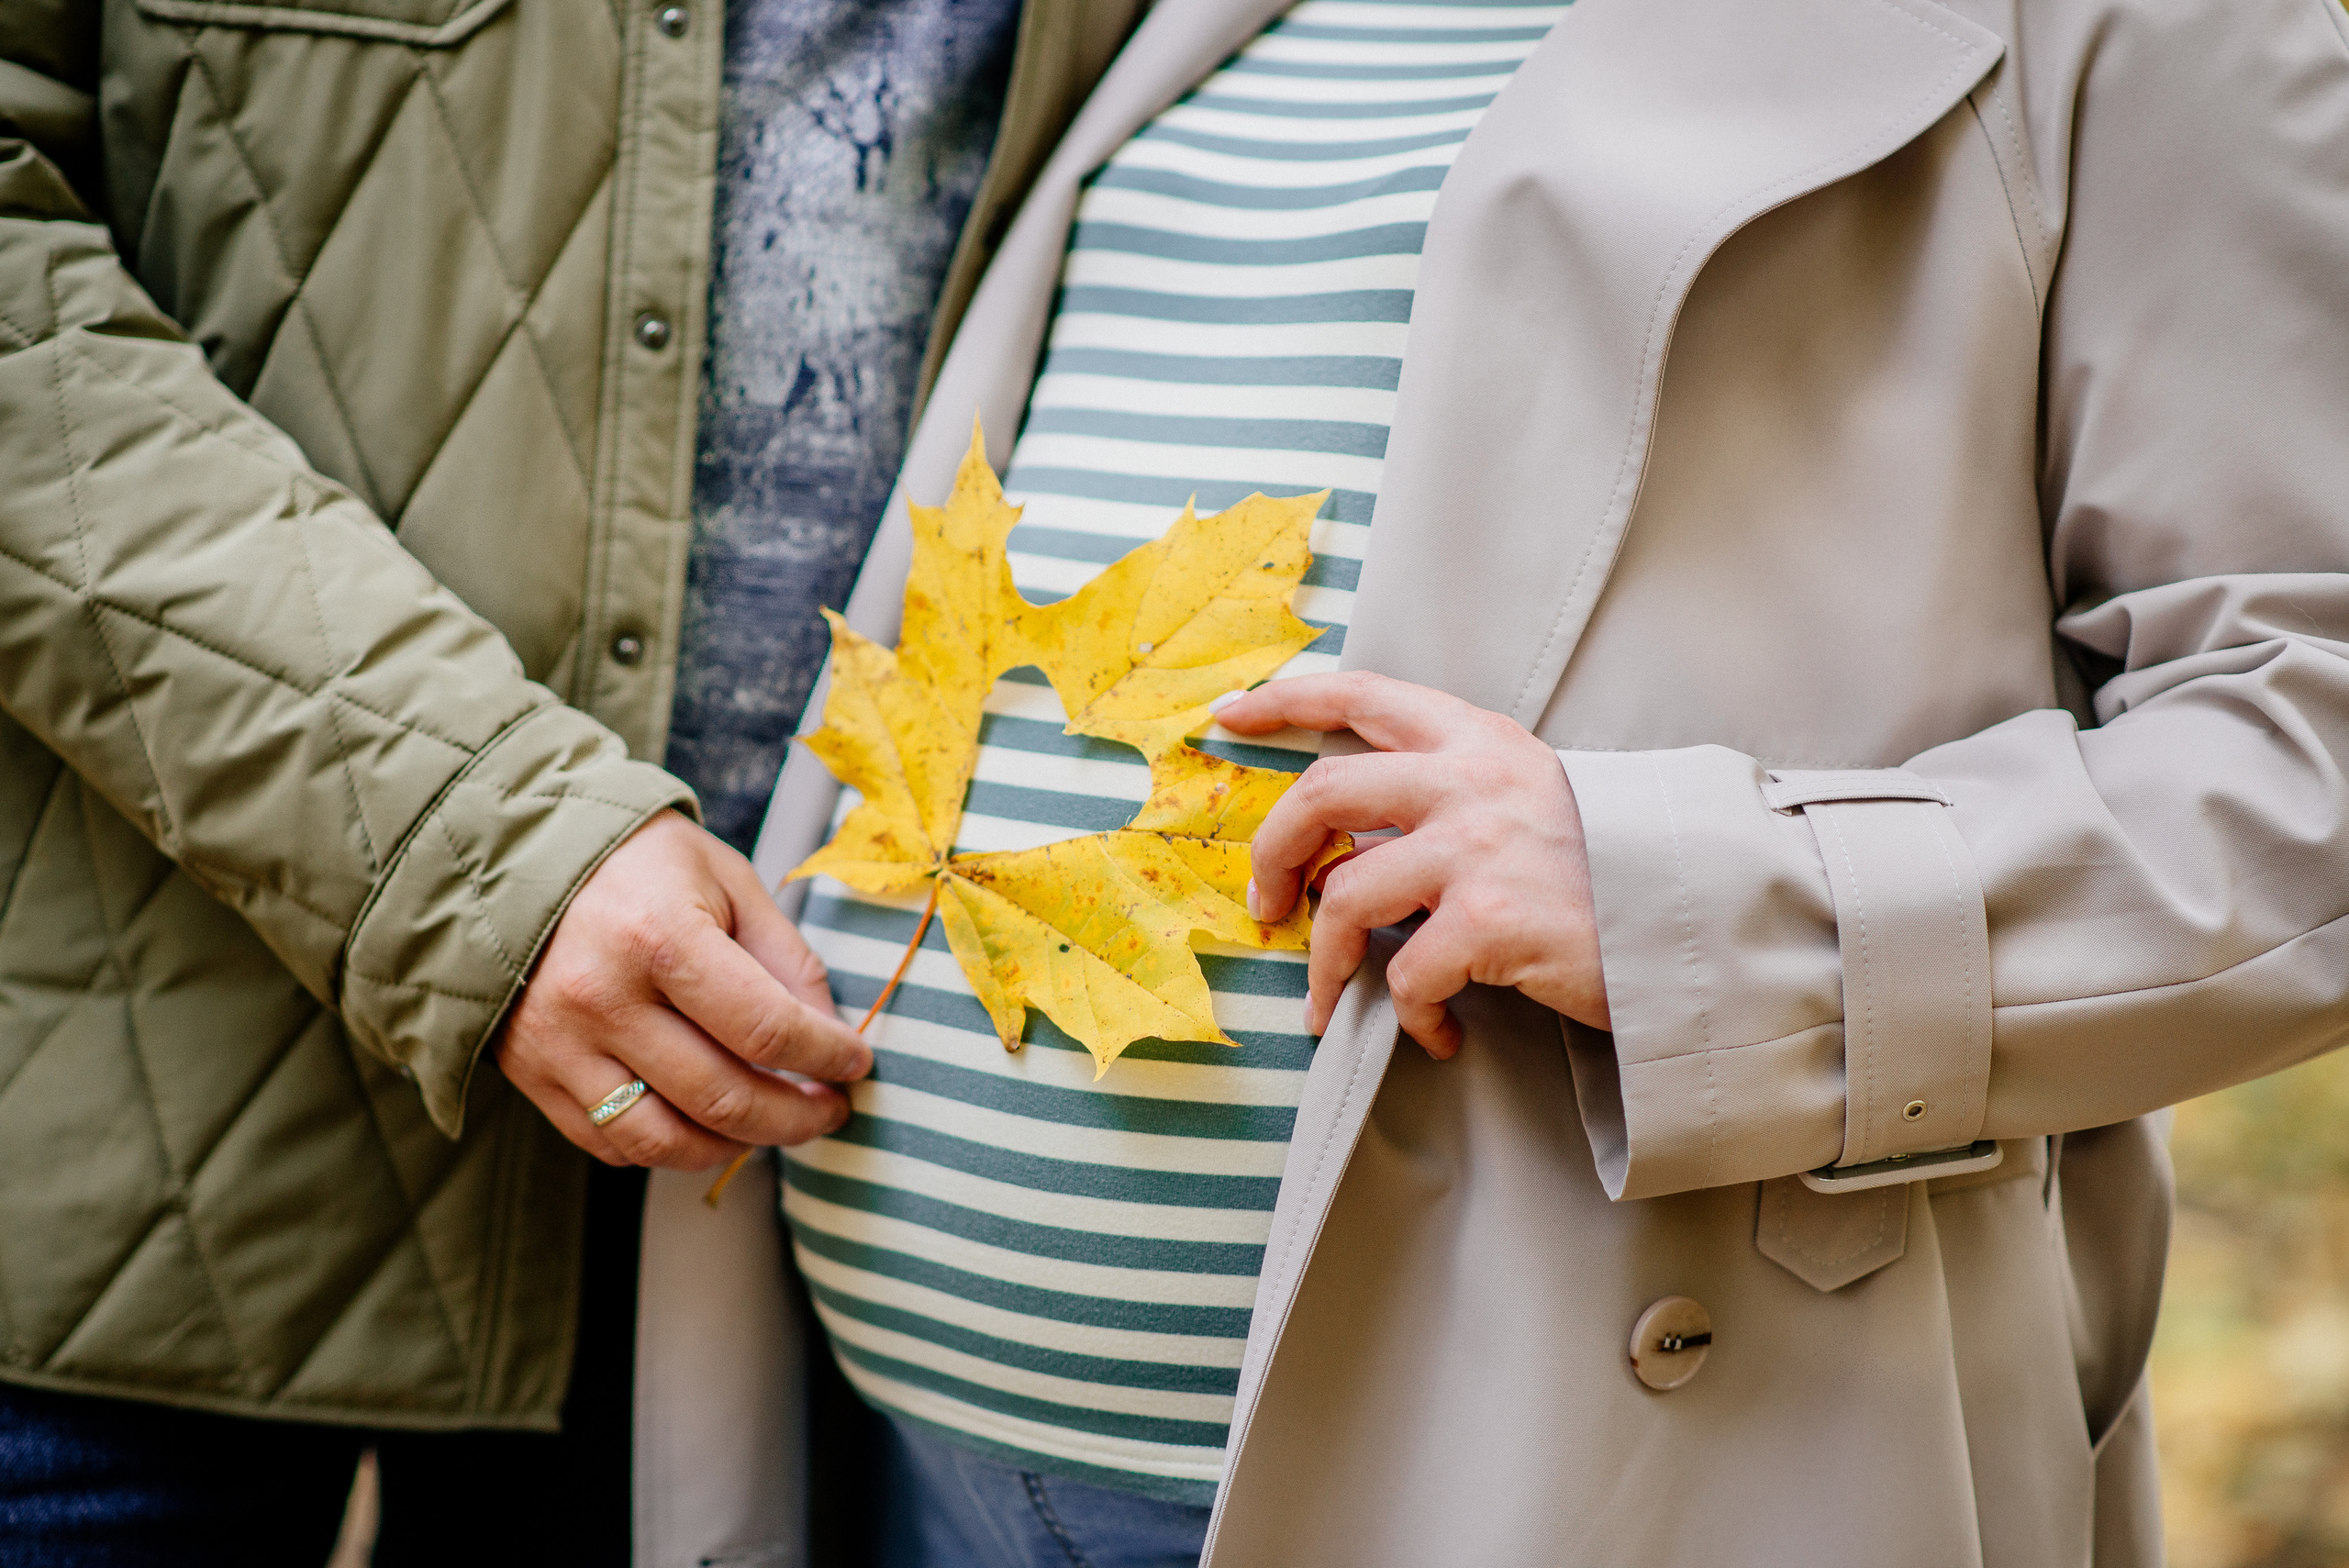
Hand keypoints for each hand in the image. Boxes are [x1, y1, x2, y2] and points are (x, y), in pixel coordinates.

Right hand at [497, 810, 870, 1169]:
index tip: (855, 1064)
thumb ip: (785, 957)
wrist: (511, 855)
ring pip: (666, 1141)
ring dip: (736, 1148)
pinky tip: (703, 1123)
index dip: (826, 1057)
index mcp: (661, 937)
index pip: (767, 1029)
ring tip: (773, 1126)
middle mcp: (605, 1000)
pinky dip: (669, 1148)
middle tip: (829, 1111)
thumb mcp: (726, 880)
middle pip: (724, 1099)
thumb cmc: (637, 861)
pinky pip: (611, 1144)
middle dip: (796, 1118)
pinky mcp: (533, 1075)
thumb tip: (830, 1031)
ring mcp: (562, 1045)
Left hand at [1217, 672, 1608, 1057]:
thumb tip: (1361, 841)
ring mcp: (1477, 850)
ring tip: (1334, 1003)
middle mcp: (1470, 783)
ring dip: (1327, 963)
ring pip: (1345, 898)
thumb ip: (1456, 797)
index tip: (1230, 715)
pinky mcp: (1490, 922)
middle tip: (1267, 904)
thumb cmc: (1613, 870)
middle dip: (1271, 852)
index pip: (1363, 694)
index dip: (1287, 700)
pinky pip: (1405, 975)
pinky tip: (1435, 1032)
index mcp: (1478, 742)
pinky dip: (1407, 1015)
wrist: (1700, 919)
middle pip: (1322, 794)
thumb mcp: (1535, 798)